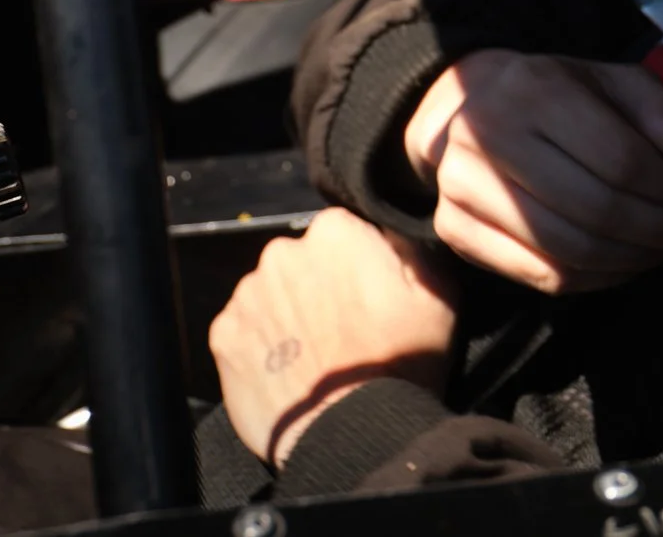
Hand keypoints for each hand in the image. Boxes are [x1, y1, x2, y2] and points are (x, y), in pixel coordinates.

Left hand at [210, 206, 456, 468]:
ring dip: (288, 312)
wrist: (353, 433)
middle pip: (302, 259)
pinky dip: (261, 344)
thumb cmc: (402, 362)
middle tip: (344, 327)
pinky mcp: (223, 336)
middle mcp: (283, 253)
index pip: (344, 229)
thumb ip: (411, 246)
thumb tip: (389, 233)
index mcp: (335, 232)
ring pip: (271, 293)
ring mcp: (247, 295)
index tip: (369, 294)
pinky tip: (289, 369)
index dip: (359, 261)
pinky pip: (243, 328)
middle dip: (318, 284)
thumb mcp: (439, 293)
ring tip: (316, 354)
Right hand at [403, 47, 662, 293]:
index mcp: (534, 90)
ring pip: (571, 251)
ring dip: (637, 259)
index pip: (621, 159)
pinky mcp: (456, 231)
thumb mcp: (610, 79)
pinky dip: (599, 279)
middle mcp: (490, 139)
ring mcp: (464, 190)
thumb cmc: (552, 92)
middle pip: (598, 210)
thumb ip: (658, 108)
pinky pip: (543, 276)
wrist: (465, 103)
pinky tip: (630, 263)